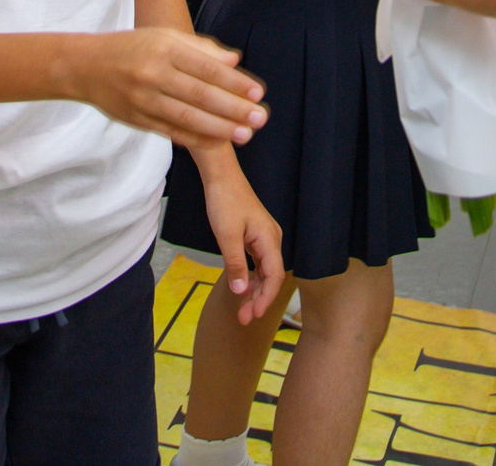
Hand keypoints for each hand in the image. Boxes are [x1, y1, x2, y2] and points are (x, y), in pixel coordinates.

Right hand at [62, 28, 267, 146]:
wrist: (86, 67)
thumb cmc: (132, 48)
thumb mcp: (164, 37)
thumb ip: (201, 48)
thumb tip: (235, 60)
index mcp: (163, 48)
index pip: (206, 67)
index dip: (234, 82)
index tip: (258, 92)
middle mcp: (153, 74)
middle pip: (200, 95)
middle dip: (233, 108)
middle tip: (260, 118)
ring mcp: (143, 99)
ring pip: (187, 117)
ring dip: (220, 128)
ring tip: (246, 134)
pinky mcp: (137, 120)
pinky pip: (171, 132)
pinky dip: (196, 138)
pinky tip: (218, 141)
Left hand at [197, 153, 285, 324]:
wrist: (221, 176)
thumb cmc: (225, 201)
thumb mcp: (227, 236)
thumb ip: (235, 265)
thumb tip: (242, 291)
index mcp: (269, 239)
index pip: (275, 276)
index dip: (266, 298)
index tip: (254, 314)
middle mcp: (271, 239)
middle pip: (270, 276)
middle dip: (259, 299)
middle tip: (244, 318)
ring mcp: (263, 237)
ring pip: (263, 271)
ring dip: (254, 290)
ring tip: (242, 309)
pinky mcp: (254, 235)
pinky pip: (257, 262)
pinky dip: (250, 277)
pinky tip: (242, 288)